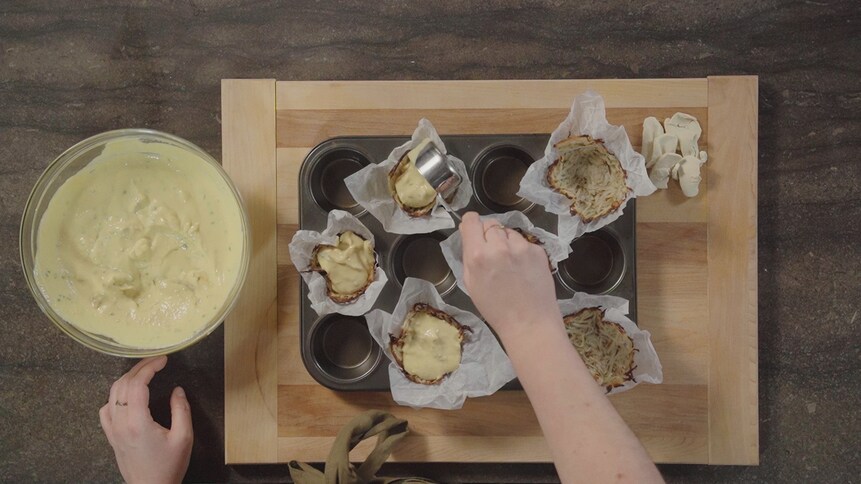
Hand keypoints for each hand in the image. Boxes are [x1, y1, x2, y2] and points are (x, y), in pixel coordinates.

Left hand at [99, 356, 192, 483]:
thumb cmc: (168, 467)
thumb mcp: (184, 438)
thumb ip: (181, 410)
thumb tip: (177, 390)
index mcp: (138, 422)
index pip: (137, 384)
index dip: (149, 367)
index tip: (163, 359)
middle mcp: (121, 423)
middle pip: (123, 384)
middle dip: (140, 368)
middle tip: (156, 361)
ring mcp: (113, 430)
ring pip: (112, 393)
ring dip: (128, 378)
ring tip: (144, 372)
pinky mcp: (111, 436)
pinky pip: (106, 409)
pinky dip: (116, 395)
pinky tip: (128, 395)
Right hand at [459, 212, 563, 341]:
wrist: (529, 323)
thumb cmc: (495, 309)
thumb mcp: (471, 284)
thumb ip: (468, 256)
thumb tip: (468, 235)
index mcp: (477, 255)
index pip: (471, 220)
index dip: (471, 224)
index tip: (473, 230)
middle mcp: (499, 246)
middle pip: (490, 224)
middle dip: (489, 235)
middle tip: (492, 253)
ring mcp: (521, 247)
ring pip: (508, 233)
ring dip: (506, 243)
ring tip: (510, 265)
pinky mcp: (538, 251)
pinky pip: (524, 243)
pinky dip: (522, 252)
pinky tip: (523, 270)